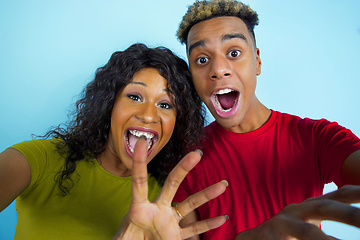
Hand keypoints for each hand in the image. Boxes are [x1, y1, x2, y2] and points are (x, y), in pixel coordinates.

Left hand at [112, 137, 227, 239]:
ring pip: (190, 205)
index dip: (139, 162)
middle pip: (172, 185)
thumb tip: (113, 238)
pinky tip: (222, 218)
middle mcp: (157, 210)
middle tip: (197, 153)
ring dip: (206, 195)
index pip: (139, 181)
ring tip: (223, 184)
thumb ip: (119, 237)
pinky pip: (195, 228)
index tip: (141, 141)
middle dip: (184, 169)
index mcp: (139, 208)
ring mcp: (169, 221)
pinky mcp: (176, 235)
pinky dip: (208, 224)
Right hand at [235, 185, 359, 239]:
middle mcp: (297, 211)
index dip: (357, 192)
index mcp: (309, 207)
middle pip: (326, 208)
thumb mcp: (307, 227)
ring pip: (308, 232)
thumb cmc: (283, 234)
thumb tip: (356, 219)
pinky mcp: (270, 237)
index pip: (339, 195)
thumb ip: (324, 229)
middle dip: (351, 215)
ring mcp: (282, 224)